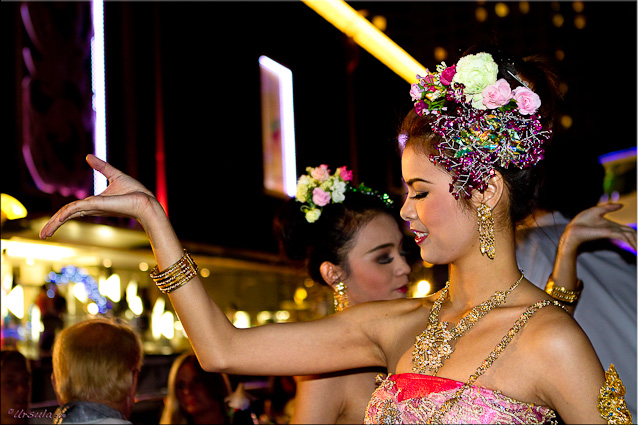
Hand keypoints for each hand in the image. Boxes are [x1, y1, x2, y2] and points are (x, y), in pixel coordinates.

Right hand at [40, 154, 159, 238]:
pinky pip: (76, 209)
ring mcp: (93, 207)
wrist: (146, 201)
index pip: (72, 209)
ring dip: (54, 224)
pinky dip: (65, 215)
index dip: (60, 215)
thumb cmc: (135, 192)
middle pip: (67, 215)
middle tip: (42, 235)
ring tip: (43, 235)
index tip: (51, 224)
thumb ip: (101, 167)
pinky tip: (56, 221)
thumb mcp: (114, 175)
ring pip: (68, 214)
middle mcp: (91, 207)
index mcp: (93, 203)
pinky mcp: (97, 205)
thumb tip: (88, 156)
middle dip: (53, 224)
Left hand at [559, 203, 636, 254]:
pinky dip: (631, 241)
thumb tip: (622, 205)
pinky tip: (635, 248)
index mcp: (612, 226)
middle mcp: (614, 230)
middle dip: (637, 239)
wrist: (572, 229)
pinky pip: (623, 236)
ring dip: (636, 242)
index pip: (628, 230)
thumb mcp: (596, 211)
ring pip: (630, 236)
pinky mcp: (607, 233)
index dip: (636, 234)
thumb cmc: (581, 221)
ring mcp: (611, 232)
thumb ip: (609, 207)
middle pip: (632, 234)